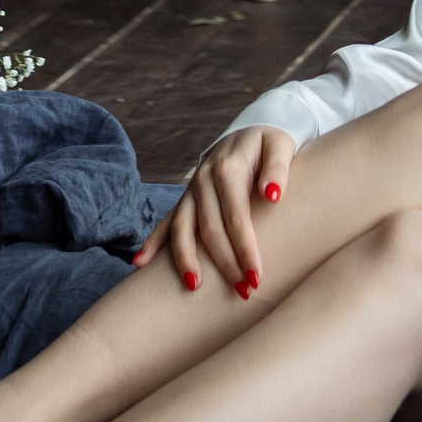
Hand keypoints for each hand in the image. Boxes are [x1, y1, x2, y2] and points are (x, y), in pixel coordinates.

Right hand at [131, 125, 296, 296]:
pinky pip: (167, 222)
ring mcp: (192, 191)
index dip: (244, 248)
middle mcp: (204, 180)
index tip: (256, 277)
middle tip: (242, 293)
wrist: (251, 128)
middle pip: (209, 228)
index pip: (236, 217)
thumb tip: (272, 194)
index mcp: (228, 169)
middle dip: (224, 263)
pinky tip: (141, 264)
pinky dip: (154, 242)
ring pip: (182, 228)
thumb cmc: (270, 143)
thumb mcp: (280, 146)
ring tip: (192, 287)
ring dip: (186, 259)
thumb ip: (277, 169)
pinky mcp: (187, 199)